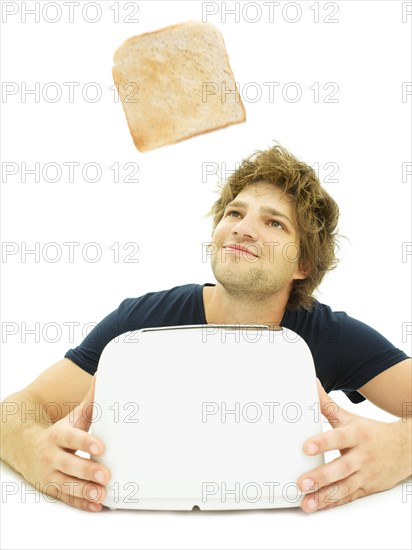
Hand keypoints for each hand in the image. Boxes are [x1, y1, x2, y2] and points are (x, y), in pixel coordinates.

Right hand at [27, 375, 110, 511]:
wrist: (24, 446)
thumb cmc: (57, 431)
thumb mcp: (71, 416)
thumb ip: (89, 401)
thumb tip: (104, 377)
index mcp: (57, 436)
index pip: (71, 438)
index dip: (85, 443)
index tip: (101, 446)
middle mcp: (51, 456)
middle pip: (69, 464)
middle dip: (87, 470)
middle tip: (105, 475)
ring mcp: (50, 474)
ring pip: (66, 484)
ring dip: (84, 490)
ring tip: (101, 493)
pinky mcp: (52, 488)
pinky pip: (66, 497)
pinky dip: (80, 502)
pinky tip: (95, 504)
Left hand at [296, 378, 410, 512]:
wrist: (406, 449)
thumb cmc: (371, 432)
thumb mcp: (350, 417)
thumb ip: (327, 404)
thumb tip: (311, 384)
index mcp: (357, 435)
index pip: (338, 438)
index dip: (322, 442)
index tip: (306, 447)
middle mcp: (362, 456)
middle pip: (341, 468)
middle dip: (321, 477)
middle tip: (301, 482)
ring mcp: (365, 475)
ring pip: (344, 488)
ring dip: (323, 496)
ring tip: (306, 502)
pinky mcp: (365, 489)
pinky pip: (347, 497)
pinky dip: (332, 503)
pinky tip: (316, 506)